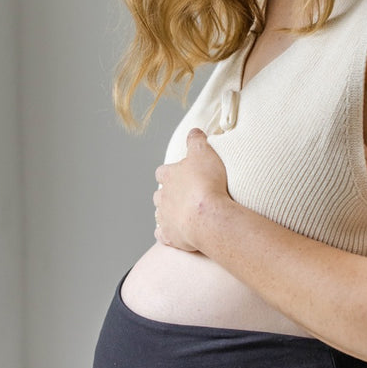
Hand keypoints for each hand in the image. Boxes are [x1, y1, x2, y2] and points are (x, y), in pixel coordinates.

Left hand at [153, 129, 229, 250]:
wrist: (207, 216)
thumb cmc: (207, 184)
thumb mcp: (204, 153)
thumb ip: (196, 141)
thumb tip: (193, 131)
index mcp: (168, 176)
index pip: (162, 172)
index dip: (170, 173)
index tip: (179, 174)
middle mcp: (162, 197)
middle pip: (159, 195)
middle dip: (168, 195)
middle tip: (183, 196)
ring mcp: (164, 218)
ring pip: (160, 215)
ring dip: (168, 214)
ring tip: (182, 214)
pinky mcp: (169, 236)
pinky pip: (163, 236)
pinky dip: (167, 234)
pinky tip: (176, 234)